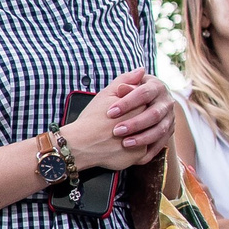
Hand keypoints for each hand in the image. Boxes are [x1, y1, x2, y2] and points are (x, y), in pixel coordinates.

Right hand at [60, 69, 174, 170]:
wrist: (79, 145)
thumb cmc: (91, 119)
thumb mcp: (106, 94)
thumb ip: (125, 80)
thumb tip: (141, 70)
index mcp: (140, 107)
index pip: (147, 103)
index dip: (133, 106)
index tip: (119, 112)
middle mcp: (145, 126)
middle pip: (148, 121)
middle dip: (135, 122)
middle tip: (118, 125)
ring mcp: (143, 143)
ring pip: (148, 138)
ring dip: (139, 135)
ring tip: (121, 135)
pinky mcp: (138, 158)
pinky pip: (142, 153)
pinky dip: (134, 150)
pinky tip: (121, 146)